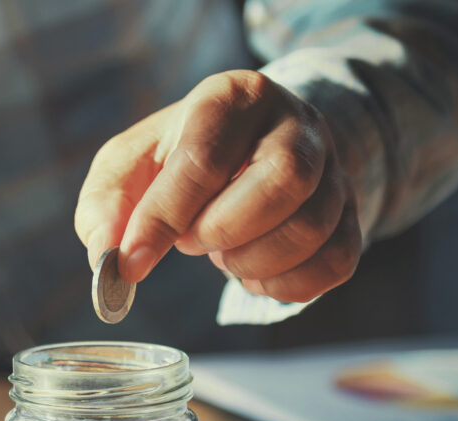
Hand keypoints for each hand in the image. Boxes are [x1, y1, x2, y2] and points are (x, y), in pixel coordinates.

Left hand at [75, 69, 361, 302]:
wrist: (250, 146)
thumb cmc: (179, 156)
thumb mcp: (130, 164)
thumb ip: (107, 206)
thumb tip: (108, 253)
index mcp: (233, 98)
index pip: (204, 161)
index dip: (163, 220)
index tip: (131, 263)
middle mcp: (296, 124)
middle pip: (282, 182)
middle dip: (221, 230)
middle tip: (190, 241)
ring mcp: (333, 169)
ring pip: (311, 228)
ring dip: (249, 260)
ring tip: (219, 251)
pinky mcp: (351, 214)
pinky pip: (334, 263)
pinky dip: (283, 285)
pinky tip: (252, 270)